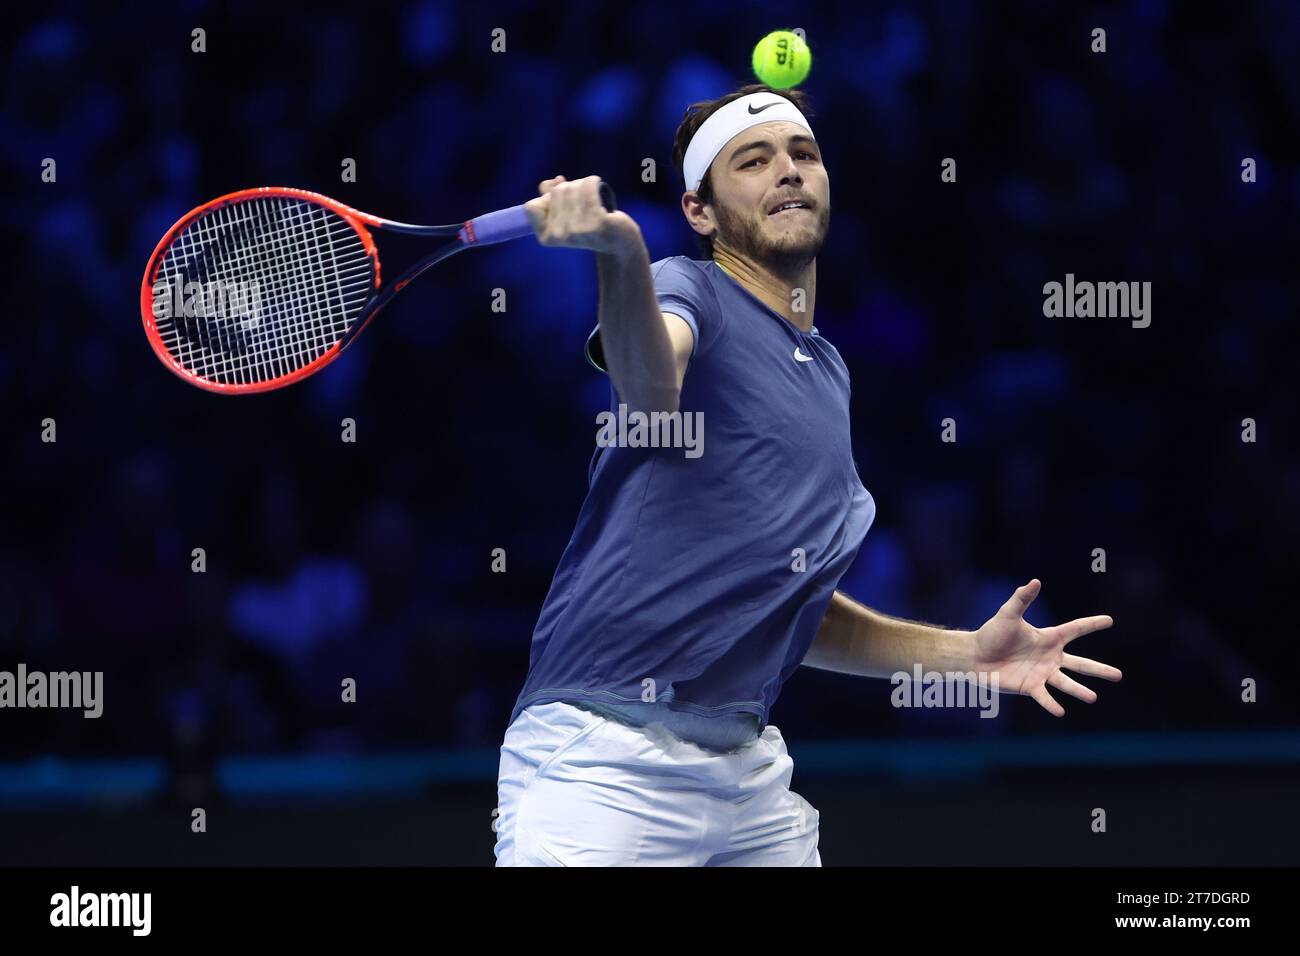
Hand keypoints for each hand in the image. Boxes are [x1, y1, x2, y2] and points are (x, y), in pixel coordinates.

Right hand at [524, 175, 639, 255]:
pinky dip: (593, 182)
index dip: (546, 200)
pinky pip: (588, 187)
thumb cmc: (590, 225)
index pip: (531, 207)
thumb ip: (551, 196)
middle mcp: (560, 236)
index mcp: (547, 237)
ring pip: (572, 187)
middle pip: (556, 192)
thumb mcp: (566, 212)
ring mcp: (578, 230)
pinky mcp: (597, 222)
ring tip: (593, 197)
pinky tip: (598, 186)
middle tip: (584, 201)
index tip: (563, 204)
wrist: (618, 241)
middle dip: (570, 188)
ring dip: (583, 184)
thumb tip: (551, 182)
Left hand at [970, 579, 1120, 716]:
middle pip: (1080, 664)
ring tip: (1093, 698)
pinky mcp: (1030, 687)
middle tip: (1119, 675)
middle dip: (1099, 670)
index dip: (1091, 624)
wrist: (975, 655)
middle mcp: (1050, 657)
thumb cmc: (992, 633)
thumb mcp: (1008, 614)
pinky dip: (1052, 704)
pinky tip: (1061, 711)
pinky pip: (1044, 697)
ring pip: (1066, 683)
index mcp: (1049, 638)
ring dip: (1079, 690)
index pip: (1075, 629)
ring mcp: (1042, 674)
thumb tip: (1035, 581)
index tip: (1109, 620)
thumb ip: (1022, 599)